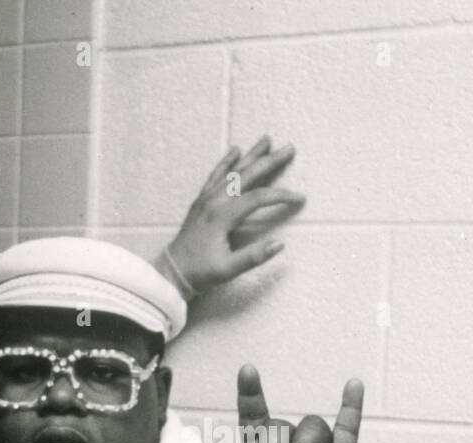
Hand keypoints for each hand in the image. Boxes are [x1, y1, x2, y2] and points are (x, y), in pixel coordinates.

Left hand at [160, 136, 304, 294]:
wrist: (173, 271)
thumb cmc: (201, 272)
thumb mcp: (229, 270)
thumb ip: (254, 257)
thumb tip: (280, 244)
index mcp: (222, 217)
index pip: (257, 198)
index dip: (281, 196)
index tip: (299, 198)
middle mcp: (214, 202)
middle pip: (246, 175)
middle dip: (269, 161)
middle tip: (289, 148)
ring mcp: (206, 199)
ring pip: (232, 171)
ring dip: (251, 155)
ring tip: (266, 139)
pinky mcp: (201, 200)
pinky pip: (215, 175)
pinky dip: (226, 162)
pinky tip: (235, 150)